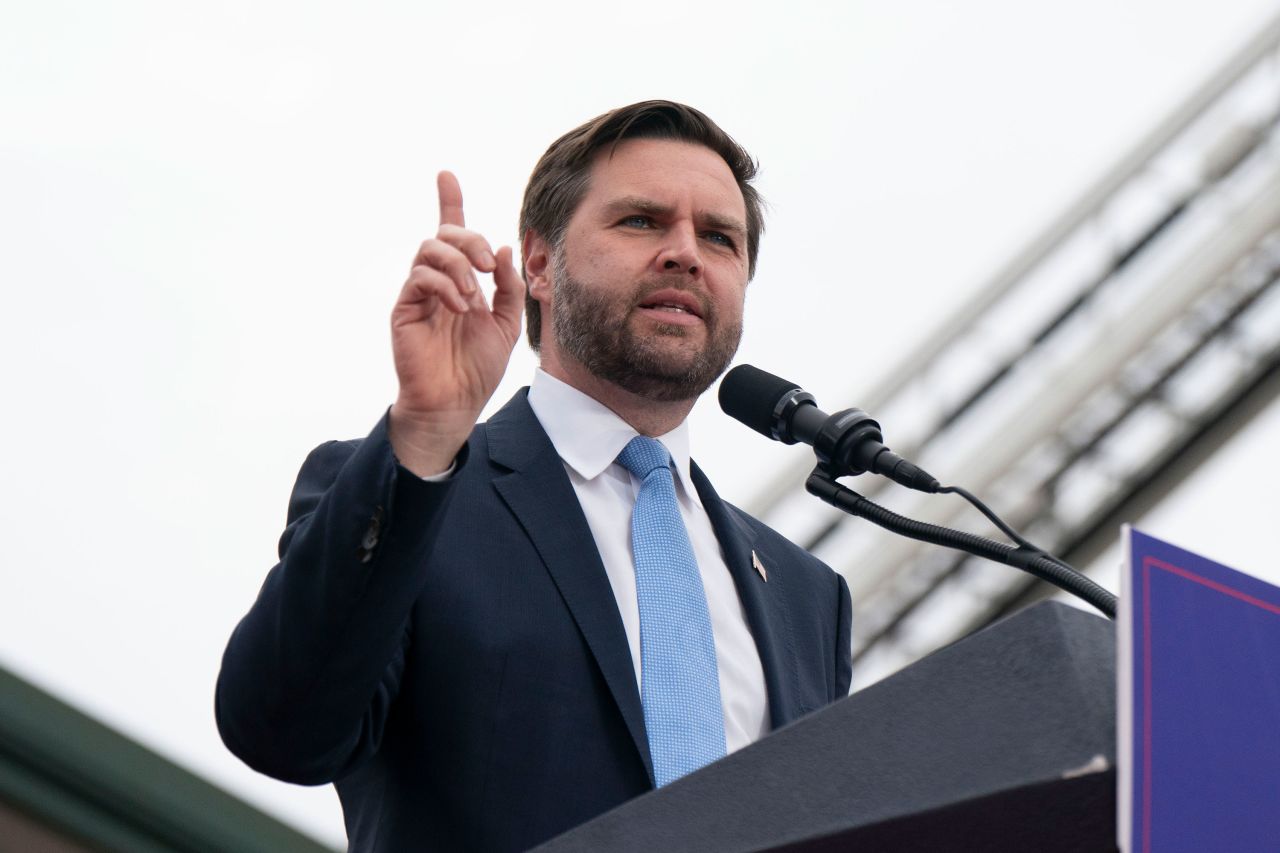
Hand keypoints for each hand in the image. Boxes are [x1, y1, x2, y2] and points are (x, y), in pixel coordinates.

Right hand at [388, 171, 524, 476]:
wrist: (454, 403)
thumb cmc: (477, 368)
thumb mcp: (506, 323)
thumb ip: (508, 286)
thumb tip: (503, 248)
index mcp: (461, 281)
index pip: (452, 235)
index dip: (449, 202)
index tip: (446, 175)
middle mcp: (437, 281)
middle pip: (443, 234)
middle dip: (470, 239)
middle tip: (491, 267)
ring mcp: (419, 294)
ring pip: (429, 249)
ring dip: (459, 264)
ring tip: (475, 295)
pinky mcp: (405, 309)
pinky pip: (420, 277)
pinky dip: (445, 284)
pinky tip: (461, 306)